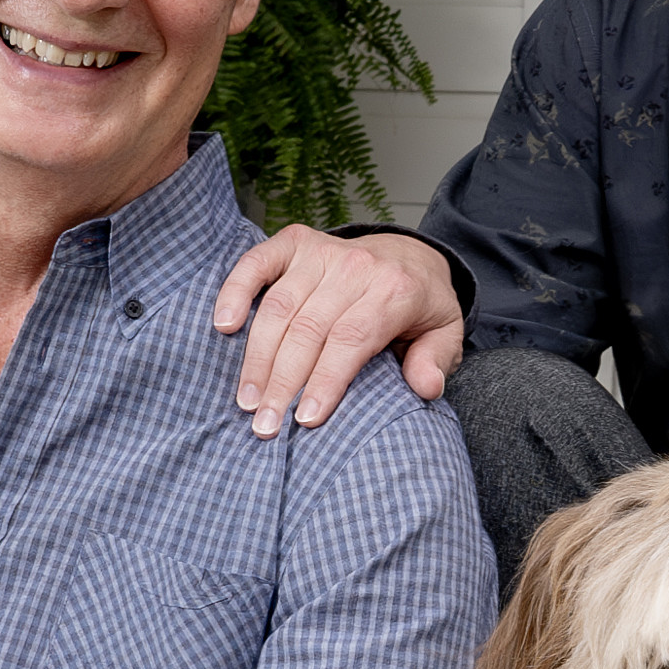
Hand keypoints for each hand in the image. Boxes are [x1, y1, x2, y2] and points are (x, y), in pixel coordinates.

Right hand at [213, 224, 465, 439]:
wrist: (411, 256)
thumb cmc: (420, 306)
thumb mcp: (445, 332)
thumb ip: (436, 360)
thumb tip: (425, 387)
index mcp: (395, 290)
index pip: (353, 338)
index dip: (326, 380)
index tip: (306, 419)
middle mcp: (356, 266)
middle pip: (310, 328)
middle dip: (283, 382)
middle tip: (266, 425)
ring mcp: (323, 251)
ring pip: (279, 306)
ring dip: (257, 356)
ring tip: (248, 400)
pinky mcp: (296, 242)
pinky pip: (257, 262)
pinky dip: (236, 290)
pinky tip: (224, 326)